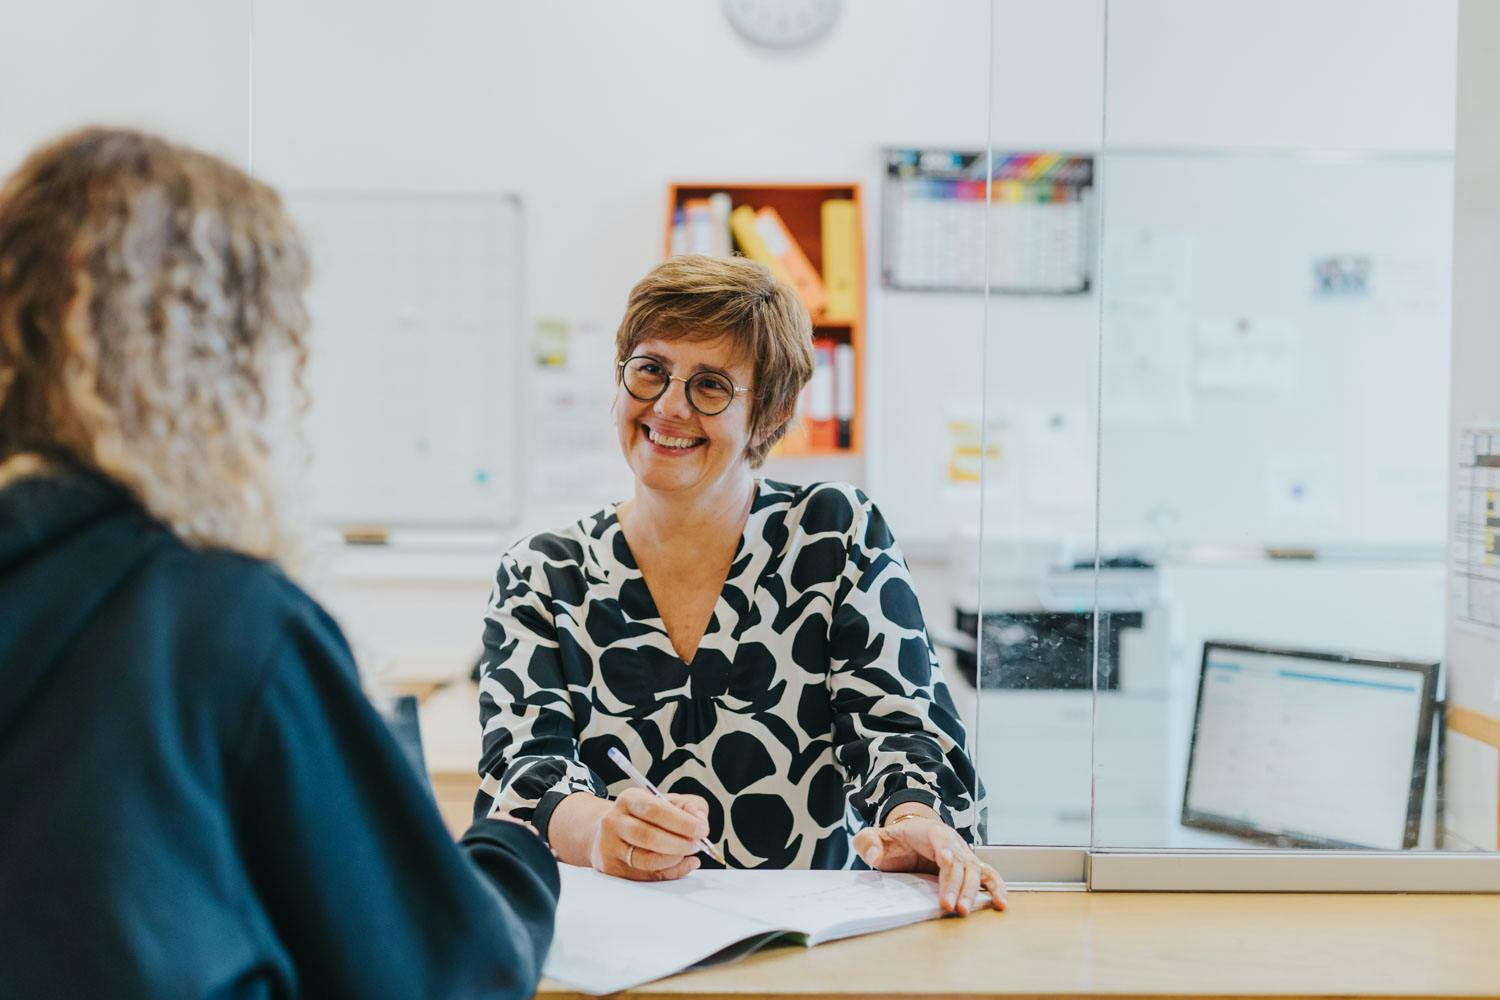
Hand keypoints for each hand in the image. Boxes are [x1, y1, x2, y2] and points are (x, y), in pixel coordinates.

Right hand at [588, 788, 710, 881]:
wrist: (610, 830)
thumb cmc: (644, 816)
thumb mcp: (666, 801)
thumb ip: (689, 805)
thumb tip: (697, 818)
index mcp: (629, 799)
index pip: (654, 810)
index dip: (681, 821)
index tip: (701, 829)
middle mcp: (615, 822)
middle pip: (647, 836)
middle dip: (679, 843)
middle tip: (696, 845)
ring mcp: (610, 847)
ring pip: (645, 860)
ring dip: (674, 860)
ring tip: (688, 854)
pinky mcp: (612, 868)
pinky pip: (645, 876)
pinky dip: (670, 872)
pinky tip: (683, 864)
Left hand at [853, 809, 1006, 915]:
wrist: (909, 839)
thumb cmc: (893, 841)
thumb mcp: (873, 838)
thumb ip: (867, 842)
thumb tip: (873, 855)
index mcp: (929, 831)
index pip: (939, 838)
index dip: (944, 849)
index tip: (946, 861)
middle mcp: (951, 841)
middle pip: (958, 861)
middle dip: (954, 884)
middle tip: (948, 906)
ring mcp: (963, 855)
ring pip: (974, 870)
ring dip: (972, 891)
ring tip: (965, 910)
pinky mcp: (970, 869)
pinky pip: (987, 876)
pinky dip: (996, 888)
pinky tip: (1000, 903)